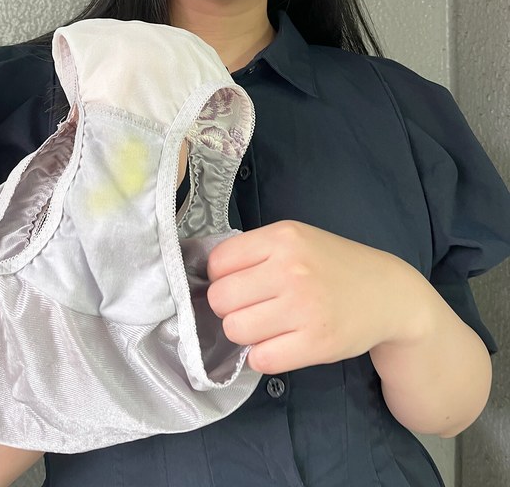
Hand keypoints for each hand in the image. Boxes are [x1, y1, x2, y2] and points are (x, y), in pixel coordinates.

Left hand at [206, 220, 425, 373]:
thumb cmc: (333, 265)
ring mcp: (304, 307)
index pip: (218, 263)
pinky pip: (261, 359)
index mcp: (283, 237)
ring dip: (246, 333)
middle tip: (254, 307)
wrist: (388, 293)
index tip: (239, 283)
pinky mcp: (316, 344)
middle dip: (230, 307)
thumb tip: (207, 279)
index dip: (222, 277)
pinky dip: (264, 356)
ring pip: (235, 330)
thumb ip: (256, 252)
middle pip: (221, 299)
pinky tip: (281, 343)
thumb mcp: (297, 240)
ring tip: (268, 325)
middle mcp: (292, 269)